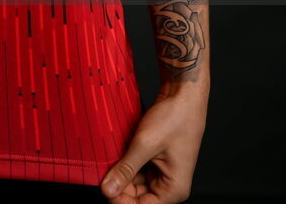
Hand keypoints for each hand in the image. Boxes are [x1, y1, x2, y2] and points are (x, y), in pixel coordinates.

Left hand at [99, 88, 207, 202]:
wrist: (184, 92)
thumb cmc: (174, 117)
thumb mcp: (145, 144)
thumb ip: (126, 169)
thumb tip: (107, 190)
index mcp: (173, 189)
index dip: (119, 198)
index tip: (102, 185)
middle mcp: (169, 184)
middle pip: (137, 196)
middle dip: (119, 185)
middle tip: (101, 170)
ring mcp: (163, 171)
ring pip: (135, 182)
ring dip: (121, 172)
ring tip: (107, 159)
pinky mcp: (156, 158)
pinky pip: (137, 168)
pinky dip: (125, 162)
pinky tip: (116, 152)